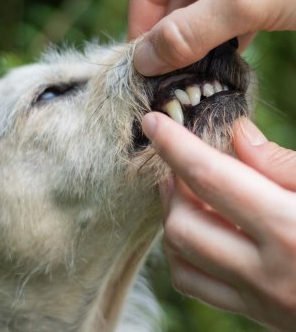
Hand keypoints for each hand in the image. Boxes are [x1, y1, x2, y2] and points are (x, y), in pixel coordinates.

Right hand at [129, 0, 295, 75]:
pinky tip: (219, 56)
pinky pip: (232, 1)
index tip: (139, 48)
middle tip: (163, 64)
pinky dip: (222, 29)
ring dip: (196, 31)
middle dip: (172, 23)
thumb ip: (191, 30)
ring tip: (188, 67)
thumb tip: (143, 62)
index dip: (144, 4)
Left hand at [142, 114, 295, 330]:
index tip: (152, 122)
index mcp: (291, 229)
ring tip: (187, 190)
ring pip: (180, 255)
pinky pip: (194, 283)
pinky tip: (200, 227)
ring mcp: (259, 300)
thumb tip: (236, 136)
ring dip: (173, 215)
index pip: (208, 175)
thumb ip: (285, 164)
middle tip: (181, 161)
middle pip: (182, 220)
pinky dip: (183, 250)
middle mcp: (268, 272)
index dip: (173, 143)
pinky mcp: (257, 315)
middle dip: (171, 183)